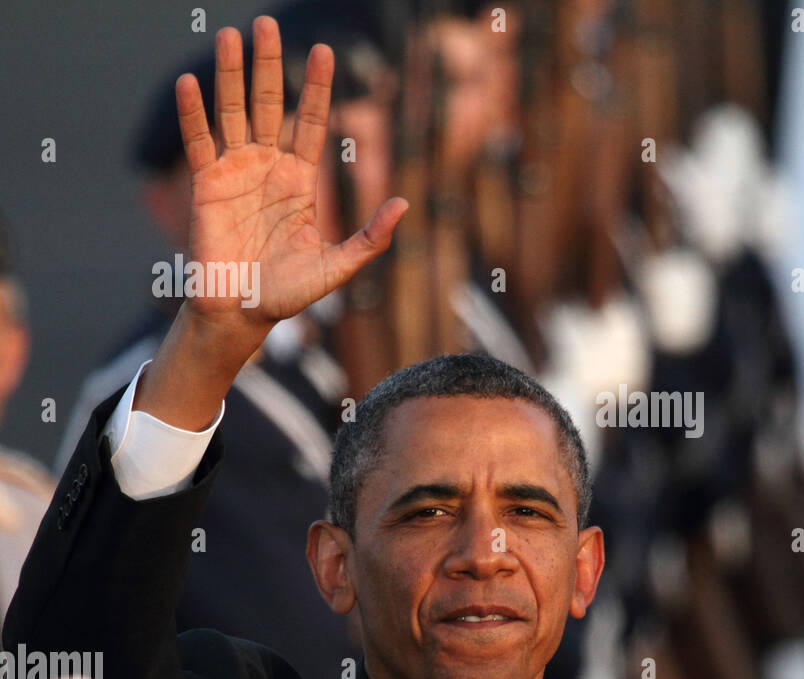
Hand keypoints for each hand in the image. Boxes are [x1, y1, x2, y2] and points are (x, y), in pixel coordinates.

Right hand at [179, 16, 406, 327]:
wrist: (244, 313)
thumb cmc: (289, 294)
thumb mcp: (339, 267)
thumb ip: (371, 238)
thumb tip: (403, 204)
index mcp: (301, 181)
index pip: (311, 122)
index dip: (316, 87)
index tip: (324, 51)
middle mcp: (268, 168)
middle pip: (269, 104)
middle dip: (269, 64)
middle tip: (266, 22)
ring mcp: (235, 173)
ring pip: (233, 113)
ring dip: (231, 75)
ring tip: (231, 36)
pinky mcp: (206, 186)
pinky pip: (199, 143)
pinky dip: (193, 114)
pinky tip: (190, 82)